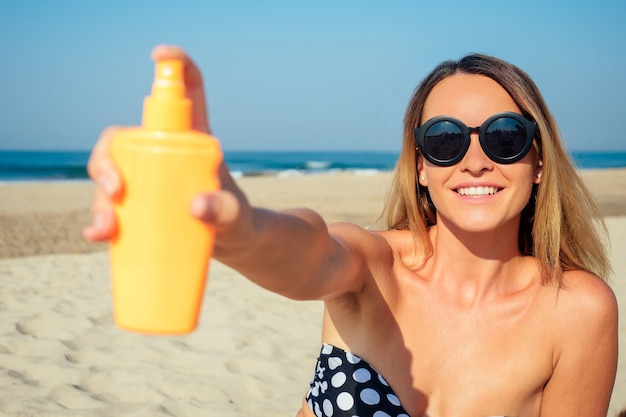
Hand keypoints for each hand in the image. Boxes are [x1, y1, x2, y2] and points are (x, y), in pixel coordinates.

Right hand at [83, 45, 247, 243]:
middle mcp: (164, 153)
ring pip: (108, 176)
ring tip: (106, 228)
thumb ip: (226, 212)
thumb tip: (197, 206)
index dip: (175, 66)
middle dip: (107, 161)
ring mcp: (147, 180)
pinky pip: (108, 207)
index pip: (187, 93)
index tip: (160, 56)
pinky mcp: (137, 207)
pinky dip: (100, 221)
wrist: (232, 248)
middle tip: (116, 192)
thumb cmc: (237, 223)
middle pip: (123, 139)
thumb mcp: (236, 218)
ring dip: (100, 199)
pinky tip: (98, 235)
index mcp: (193, 141)